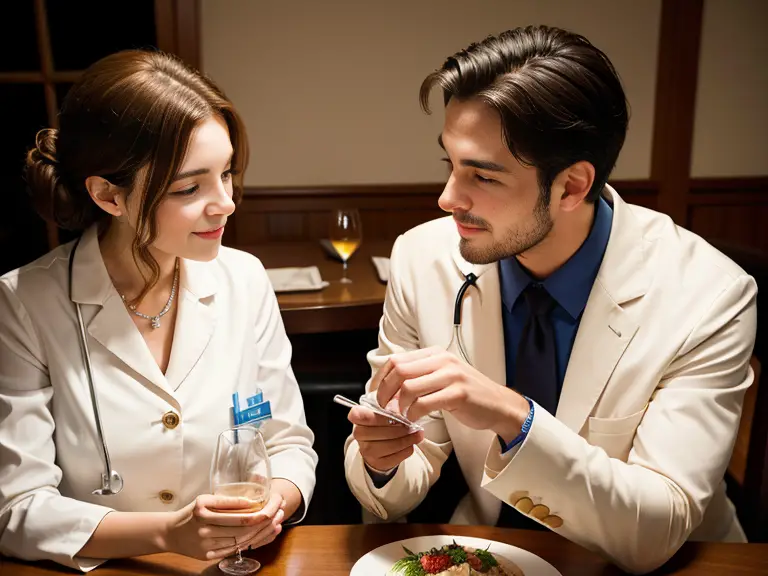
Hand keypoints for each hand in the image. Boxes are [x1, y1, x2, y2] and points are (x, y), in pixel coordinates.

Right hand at [163, 491, 285, 560]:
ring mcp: (206, 545)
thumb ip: (227, 501)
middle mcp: (204, 529)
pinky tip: (261, 536)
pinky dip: (250, 543)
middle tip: (279, 513)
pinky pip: (234, 550)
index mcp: (203, 511)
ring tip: (276, 524)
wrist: (170, 533)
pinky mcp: (208, 556)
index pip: (239, 514)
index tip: (272, 505)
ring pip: (241, 541)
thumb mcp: (205, 500)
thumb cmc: (192, 513)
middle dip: (265, 522)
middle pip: (243, 529)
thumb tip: (252, 501)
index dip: (259, 512)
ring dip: (261, 533)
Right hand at [349, 402, 424, 471]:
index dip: (374, 415)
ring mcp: (366, 450)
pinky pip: (394, 457)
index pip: (357, 415)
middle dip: (398, 428)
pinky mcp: (377, 463)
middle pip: (377, 431)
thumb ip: (390, 405)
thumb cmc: (383, 421)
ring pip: (388, 446)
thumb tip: (400, 407)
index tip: (390, 414)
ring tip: (417, 434)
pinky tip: (412, 443)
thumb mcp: (384, 408)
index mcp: (357, 416)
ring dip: (406, 439)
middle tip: (411, 425)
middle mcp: (359, 434)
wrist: (379, 441)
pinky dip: (406, 449)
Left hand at [374, 347, 528, 442]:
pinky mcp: (458, 393)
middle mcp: (442, 360)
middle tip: (385, 407)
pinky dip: (414, 414)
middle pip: (399, 370)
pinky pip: (425, 403)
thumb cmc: (466, 394)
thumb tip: (388, 389)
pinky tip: (415, 419)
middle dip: (386, 391)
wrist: (498, 404)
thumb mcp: (441, 377)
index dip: (381, 378)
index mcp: (435, 353)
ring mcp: (451, 375)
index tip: (376, 394)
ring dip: (400, 405)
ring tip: (401, 415)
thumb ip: (418, 378)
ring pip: (409, 387)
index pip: (396, 360)